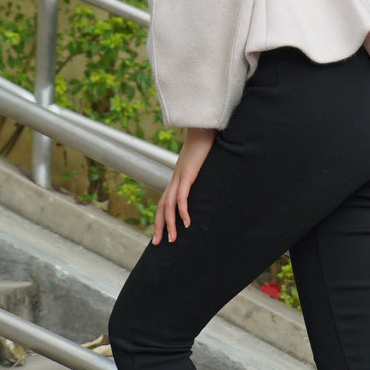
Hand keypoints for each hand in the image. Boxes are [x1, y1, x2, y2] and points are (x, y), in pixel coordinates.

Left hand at [153, 127, 216, 243]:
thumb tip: (211, 180)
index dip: (161, 217)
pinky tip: (186, 222)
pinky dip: (182, 211)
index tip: (161, 232)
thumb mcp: (203, 162)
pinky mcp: (188, 174)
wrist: (204, 126)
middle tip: (158, 243)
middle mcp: (175, 179)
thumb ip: (204, 173)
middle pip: (161, 207)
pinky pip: (182, 196)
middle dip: (159, 226)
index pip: (164, 201)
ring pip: (168, 206)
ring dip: (169, 224)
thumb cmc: (206, 142)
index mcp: (178, 178)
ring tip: (173, 239)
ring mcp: (180, 177)